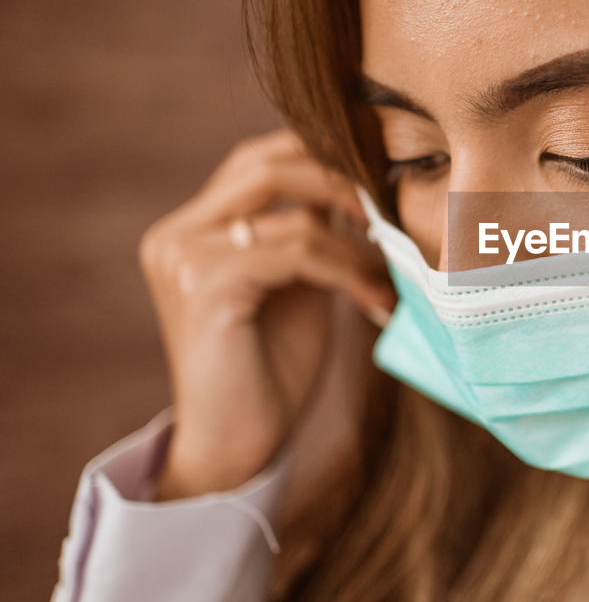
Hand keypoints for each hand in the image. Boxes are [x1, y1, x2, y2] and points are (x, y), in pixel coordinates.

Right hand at [139, 128, 396, 498]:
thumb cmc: (271, 369)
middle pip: (272, 164)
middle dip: (345, 179)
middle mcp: (178, 233)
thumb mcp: (297, 283)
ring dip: (360, 239)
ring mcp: (184, 257)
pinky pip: (299, 252)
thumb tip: (366, 183)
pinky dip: (349, 270)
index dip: (326, 154)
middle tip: (397, 208)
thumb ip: (313, 231)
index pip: (262, 157)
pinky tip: (377, 299)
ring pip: (295, 212)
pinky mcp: (205, 287)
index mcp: (195, 226)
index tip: (388, 172)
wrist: (236, 447)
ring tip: (396, 266)